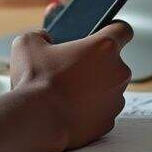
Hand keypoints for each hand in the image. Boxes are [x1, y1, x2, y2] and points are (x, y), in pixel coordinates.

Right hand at [6, 21, 133, 151]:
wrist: (36, 120)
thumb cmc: (35, 80)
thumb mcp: (28, 43)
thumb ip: (41, 35)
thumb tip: (44, 39)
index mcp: (104, 47)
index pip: (123, 30)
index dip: (113, 30)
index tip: (103, 34)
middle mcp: (118, 72)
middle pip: (115, 62)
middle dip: (97, 64)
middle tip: (71, 68)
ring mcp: (116, 99)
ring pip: (110, 88)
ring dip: (95, 88)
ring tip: (68, 92)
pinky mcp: (109, 122)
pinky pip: (102, 111)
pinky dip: (90, 110)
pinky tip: (69, 109)